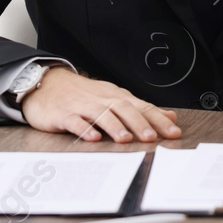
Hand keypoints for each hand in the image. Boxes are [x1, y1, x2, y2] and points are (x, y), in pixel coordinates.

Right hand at [20, 68, 181, 142]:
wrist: (48, 83)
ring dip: (114, 126)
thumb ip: (141, 109)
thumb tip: (170, 116)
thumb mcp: (115, 99)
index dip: (158, 120)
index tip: (173, 132)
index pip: (142, 107)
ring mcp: (82, 106)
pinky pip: (74, 121)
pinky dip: (84, 129)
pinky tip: (93, 137)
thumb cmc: (85, 95)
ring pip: (101, 114)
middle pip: (124, 109)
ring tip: (125, 139)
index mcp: (117, 97)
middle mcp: (102, 100)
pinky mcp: (64, 114)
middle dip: (139, 123)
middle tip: (151, 137)